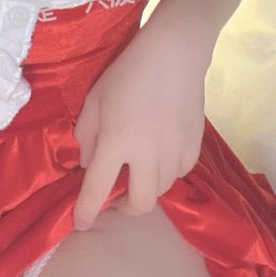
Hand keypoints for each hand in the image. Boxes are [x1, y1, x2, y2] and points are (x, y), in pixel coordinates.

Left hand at [72, 26, 206, 231]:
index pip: (97, 188)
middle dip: (125, 208)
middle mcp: (148, 154)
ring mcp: (175, 152)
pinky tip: (161, 155)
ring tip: (139, 169)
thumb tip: (90, 164)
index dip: (86, 211)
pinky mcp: (195, 146)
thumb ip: (87, 135)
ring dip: (146, 187)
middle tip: (117, 195)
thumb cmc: (128, 71)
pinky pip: (179, 173)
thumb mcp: (95, 99)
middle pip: (140, 204)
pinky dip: (166, 172)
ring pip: (161, 189)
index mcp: (117, 142)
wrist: (175, 52)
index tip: (80, 224)